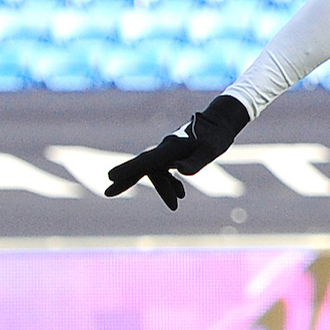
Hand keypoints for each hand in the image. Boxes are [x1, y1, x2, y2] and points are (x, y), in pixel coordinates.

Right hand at [105, 94, 250, 209]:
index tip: (110, 177)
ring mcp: (167, 151)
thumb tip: (180, 171)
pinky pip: (163, 170)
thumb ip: (196, 161)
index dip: (128, 169)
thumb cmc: (216, 137)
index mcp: (171, 148)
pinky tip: (180, 194)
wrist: (220, 123)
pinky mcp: (173, 154)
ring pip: (155, 171)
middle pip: (142, 166)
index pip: (146, 161)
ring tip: (175, 205)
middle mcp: (165, 148)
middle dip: (126, 180)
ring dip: (163, 188)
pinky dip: (169, 183)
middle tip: (108, 193)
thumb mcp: (211, 150)